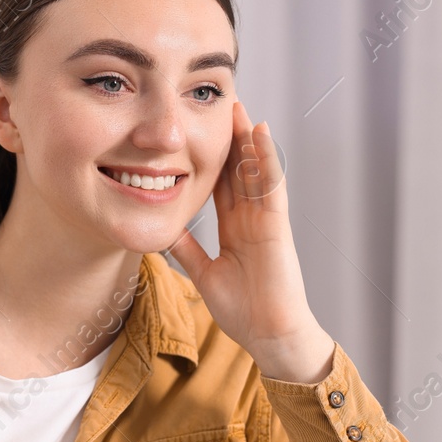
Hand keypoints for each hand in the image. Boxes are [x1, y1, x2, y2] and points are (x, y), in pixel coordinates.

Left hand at [168, 100, 335, 383]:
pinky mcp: (277, 226)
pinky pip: (271, 186)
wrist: (269, 335)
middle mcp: (252, 219)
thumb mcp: (205, 274)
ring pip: (256, 172)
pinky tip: (260, 134)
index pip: (223, 185)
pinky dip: (266, 159)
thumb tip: (164, 232)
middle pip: (240, 171)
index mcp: (236, 229)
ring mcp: (266, 221)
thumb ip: (188, 251)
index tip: (199, 133)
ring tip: (238, 109)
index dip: (213, 159)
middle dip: (230, 140)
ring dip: (248, 140)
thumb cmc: (245, 311)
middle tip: (219, 106)